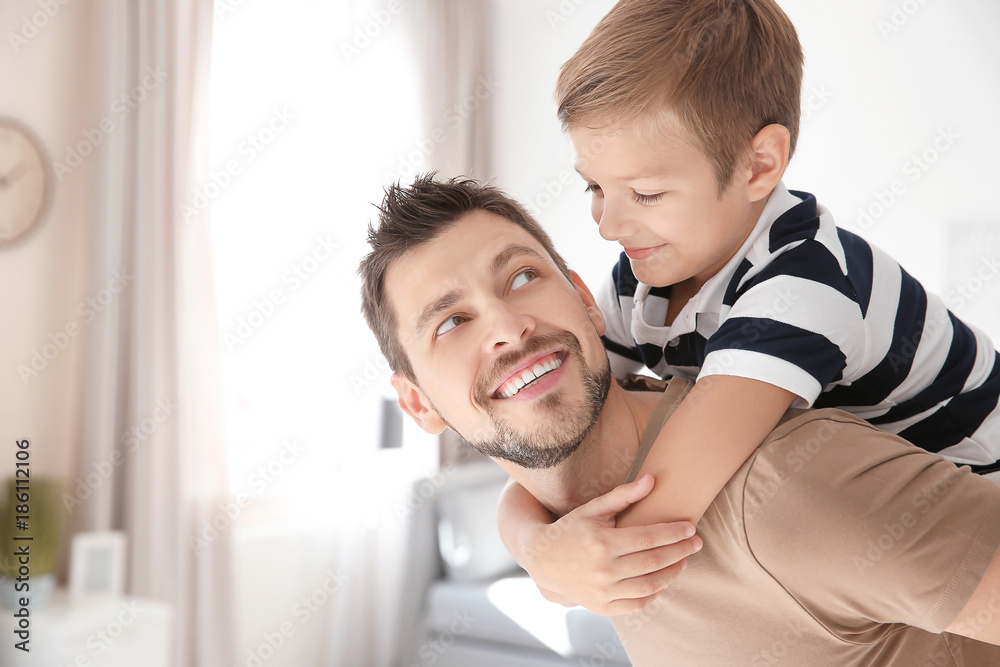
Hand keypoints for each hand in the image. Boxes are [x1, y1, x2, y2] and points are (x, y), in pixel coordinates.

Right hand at [522, 474, 701, 614]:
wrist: (542, 559)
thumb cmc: (571, 529)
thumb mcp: (593, 509)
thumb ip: (623, 496)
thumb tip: (652, 480)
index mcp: (602, 542)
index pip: (648, 537)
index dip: (673, 533)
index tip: (691, 527)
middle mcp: (603, 569)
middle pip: (654, 562)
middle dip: (680, 551)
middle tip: (696, 543)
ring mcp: (602, 591)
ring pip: (649, 585)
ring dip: (672, 573)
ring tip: (683, 561)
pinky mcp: (602, 606)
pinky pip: (637, 604)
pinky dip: (654, 594)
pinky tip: (663, 580)